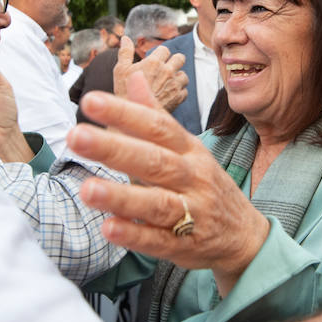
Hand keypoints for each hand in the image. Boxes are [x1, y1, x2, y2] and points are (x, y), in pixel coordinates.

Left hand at [69, 72, 271, 293]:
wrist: (244, 235)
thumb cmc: (205, 185)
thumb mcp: (188, 148)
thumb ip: (156, 116)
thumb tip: (135, 76)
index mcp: (189, 150)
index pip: (157, 126)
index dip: (125, 113)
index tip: (91, 101)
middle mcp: (192, 178)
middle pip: (154, 160)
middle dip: (115, 148)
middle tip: (76, 136)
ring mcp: (191, 213)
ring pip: (156, 203)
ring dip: (120, 196)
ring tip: (86, 188)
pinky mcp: (184, 245)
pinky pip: (158, 240)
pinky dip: (134, 234)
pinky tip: (108, 227)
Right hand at [115, 36, 188, 112]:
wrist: (132, 119)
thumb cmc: (124, 93)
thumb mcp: (120, 70)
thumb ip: (125, 52)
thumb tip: (125, 38)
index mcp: (153, 62)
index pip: (165, 49)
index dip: (160, 54)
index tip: (155, 61)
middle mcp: (167, 71)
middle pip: (180, 58)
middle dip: (174, 61)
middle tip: (165, 69)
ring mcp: (174, 85)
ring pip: (184, 75)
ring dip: (177, 78)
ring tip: (167, 84)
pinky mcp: (179, 98)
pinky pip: (185, 91)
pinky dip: (179, 92)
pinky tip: (169, 95)